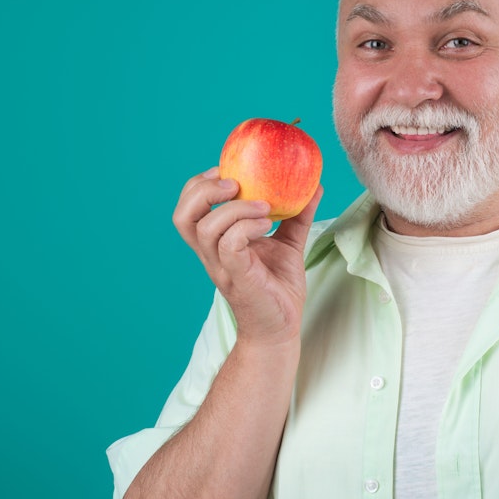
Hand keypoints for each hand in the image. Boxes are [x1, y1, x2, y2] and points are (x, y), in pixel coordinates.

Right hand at [172, 167, 322, 347]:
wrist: (283, 327)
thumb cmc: (279, 286)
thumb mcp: (289, 243)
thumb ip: (297, 215)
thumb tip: (314, 185)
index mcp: (216, 242)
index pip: (189, 210)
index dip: (198, 186)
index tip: (224, 170)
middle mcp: (212, 253)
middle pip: (183, 216)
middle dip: (203, 191)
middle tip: (235, 184)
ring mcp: (222, 266)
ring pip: (205, 228)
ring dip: (235, 209)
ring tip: (264, 207)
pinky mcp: (237, 277)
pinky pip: (229, 245)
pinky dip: (245, 227)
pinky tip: (267, 225)